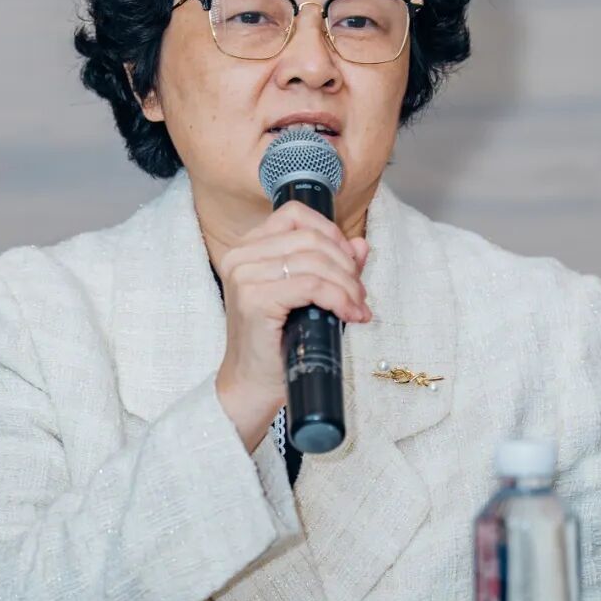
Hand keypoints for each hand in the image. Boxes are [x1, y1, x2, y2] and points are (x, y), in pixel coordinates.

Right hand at [214, 200, 369, 451]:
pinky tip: (350, 315)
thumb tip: (360, 245)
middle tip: (359, 295)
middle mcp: (240, 256)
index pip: (295, 215)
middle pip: (310, 238)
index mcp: (247, 248)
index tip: (350, 262)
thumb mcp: (307, 297)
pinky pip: (312, 286)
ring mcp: (244, 276)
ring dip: (347, 284)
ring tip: (357, 308)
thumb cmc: (277, 343)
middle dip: (346, 265)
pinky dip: (339, 298)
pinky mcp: (255, 299)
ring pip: (315, 261)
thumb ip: (331, 267)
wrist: (252, 385)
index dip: (330, 232)